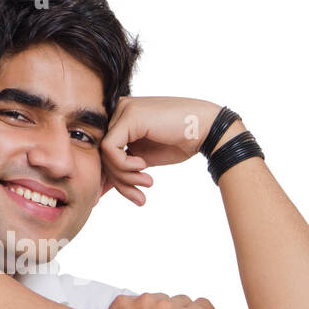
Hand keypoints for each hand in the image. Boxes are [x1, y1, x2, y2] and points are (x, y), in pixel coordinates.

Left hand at [101, 96, 225, 204]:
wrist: (208, 129)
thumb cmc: (181, 142)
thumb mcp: (144, 160)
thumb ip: (122, 170)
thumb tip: (99, 190)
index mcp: (121, 122)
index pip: (103, 153)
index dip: (110, 178)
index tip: (125, 195)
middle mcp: (118, 114)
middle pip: (103, 155)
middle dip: (120, 181)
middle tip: (139, 197)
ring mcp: (123, 111)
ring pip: (105, 154)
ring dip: (125, 176)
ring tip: (146, 182)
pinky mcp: (129, 116)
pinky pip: (110, 149)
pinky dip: (124, 164)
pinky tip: (143, 166)